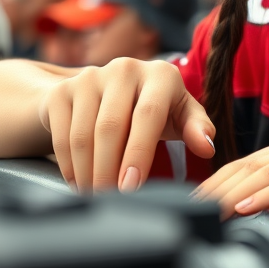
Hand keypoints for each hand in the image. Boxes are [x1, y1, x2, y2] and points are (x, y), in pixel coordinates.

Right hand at [37, 58, 214, 192]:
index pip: (148, 115)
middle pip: (111, 127)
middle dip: (109, 170)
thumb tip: (206, 146)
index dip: (139, 153)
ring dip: (87, 172)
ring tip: (95, 196)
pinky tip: (79, 183)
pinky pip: (62, 134)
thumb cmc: (157, 108)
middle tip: (111, 200)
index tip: (131, 187)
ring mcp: (89, 77)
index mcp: (160, 74)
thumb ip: (197, 128)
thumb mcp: (181, 114)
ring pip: (82, 134)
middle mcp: (124, 68)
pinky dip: (69, 165)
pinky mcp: (62, 90)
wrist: (111, 91)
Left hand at [194, 135, 268, 218]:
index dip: (214, 184)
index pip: (245, 164)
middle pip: (249, 165)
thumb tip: (231, 215)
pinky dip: (265, 197)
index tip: (188, 204)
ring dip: (232, 194)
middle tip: (188, 210)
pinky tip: (245, 208)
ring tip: (208, 211)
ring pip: (266, 172)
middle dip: (215, 189)